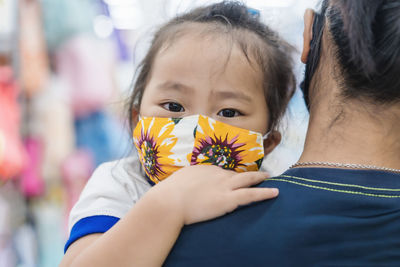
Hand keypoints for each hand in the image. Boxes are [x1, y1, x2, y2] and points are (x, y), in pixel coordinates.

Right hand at [143, 165, 278, 224]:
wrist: (169, 202)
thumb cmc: (169, 193)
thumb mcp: (180, 180)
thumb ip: (189, 180)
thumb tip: (188, 183)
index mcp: (205, 170)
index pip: (221, 172)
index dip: (228, 177)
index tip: (232, 180)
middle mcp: (217, 174)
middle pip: (236, 173)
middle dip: (248, 173)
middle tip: (259, 173)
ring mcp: (224, 186)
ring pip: (248, 180)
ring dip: (260, 178)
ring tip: (269, 178)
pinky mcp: (229, 199)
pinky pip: (251, 195)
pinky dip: (264, 193)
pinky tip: (275, 193)